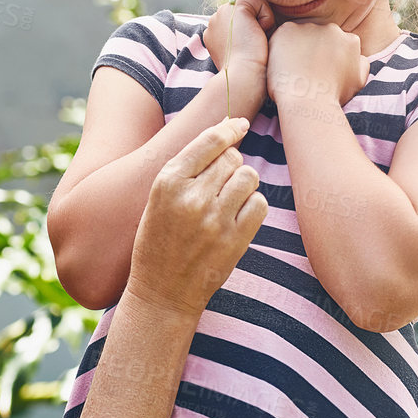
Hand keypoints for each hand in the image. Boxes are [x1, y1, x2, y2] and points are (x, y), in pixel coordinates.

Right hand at [127, 117, 267, 317]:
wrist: (161, 293)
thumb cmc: (158, 241)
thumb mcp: (159, 198)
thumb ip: (189, 167)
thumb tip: (226, 129)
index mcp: (167, 182)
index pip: (209, 141)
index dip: (229, 128)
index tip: (240, 124)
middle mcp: (192, 197)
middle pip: (232, 158)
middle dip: (231, 165)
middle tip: (220, 184)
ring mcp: (215, 219)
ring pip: (248, 177)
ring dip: (243, 184)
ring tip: (228, 200)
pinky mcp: (234, 240)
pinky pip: (259, 204)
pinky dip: (253, 206)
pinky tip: (237, 217)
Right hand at [205, 0, 276, 77]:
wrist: (242, 78)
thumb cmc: (246, 73)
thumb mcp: (241, 53)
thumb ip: (242, 38)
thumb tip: (258, 29)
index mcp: (213, 34)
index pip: (239, 22)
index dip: (250, 33)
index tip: (246, 52)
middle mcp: (214, 21)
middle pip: (247, 13)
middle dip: (255, 27)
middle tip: (250, 48)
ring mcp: (222, 13)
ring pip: (254, 8)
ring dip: (260, 25)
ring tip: (253, 43)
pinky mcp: (236, 8)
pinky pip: (261, 4)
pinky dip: (267, 20)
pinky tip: (257, 36)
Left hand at [266, 19, 369, 109]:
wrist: (307, 102)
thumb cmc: (332, 97)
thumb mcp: (358, 83)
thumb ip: (362, 65)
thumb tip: (358, 56)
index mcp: (350, 41)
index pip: (339, 43)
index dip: (328, 57)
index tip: (321, 70)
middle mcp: (332, 29)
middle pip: (321, 35)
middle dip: (314, 48)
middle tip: (306, 70)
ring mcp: (309, 28)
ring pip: (302, 34)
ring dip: (298, 47)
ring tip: (293, 70)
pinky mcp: (288, 30)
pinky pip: (283, 34)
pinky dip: (281, 47)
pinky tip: (283, 65)